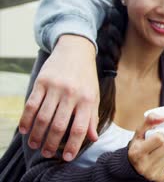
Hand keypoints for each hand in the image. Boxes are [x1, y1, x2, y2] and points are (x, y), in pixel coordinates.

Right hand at [18, 35, 99, 160]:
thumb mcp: (94, 96)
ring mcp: (55, 88)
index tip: (67, 157)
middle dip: (52, 143)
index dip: (73, 145)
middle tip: (47, 153)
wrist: (76, 50)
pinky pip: (31, 104)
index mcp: (87, 99)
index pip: (80, 128)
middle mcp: (71, 94)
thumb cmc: (86, 77)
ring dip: (37, 134)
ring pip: (43, 117)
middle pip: (59, 125)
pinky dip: (26, 119)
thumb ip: (93, 117)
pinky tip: (25, 130)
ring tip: (35, 144)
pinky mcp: (42, 82)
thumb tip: (93, 138)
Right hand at [128, 113, 163, 181]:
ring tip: (162, 152)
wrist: (132, 167)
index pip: (159, 138)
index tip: (156, 137)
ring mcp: (152, 174)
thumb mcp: (139, 133)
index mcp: (137, 152)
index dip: (160, 135)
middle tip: (160, 145)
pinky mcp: (160, 179)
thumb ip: (149, 120)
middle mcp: (144, 165)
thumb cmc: (138, 147)